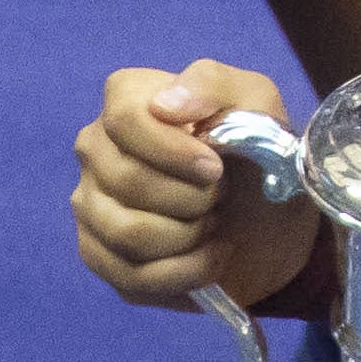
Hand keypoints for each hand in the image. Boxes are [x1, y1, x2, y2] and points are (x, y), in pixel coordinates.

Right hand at [70, 59, 321, 309]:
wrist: (269, 218)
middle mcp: (96, 149)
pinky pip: (132, 276)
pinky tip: (212, 256)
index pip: (123, 117)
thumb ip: (214, 84)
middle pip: (127, 180)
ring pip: (128, 233)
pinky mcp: (100, 257)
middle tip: (222, 195)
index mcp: (127, 100)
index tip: (217, 166)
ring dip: (191, 235)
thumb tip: (165, 104)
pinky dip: (187, 272)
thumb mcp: (257, 103)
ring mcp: (91, 205)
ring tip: (215, 222)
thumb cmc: (257, 152)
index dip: (173, 149)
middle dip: (193, 197)